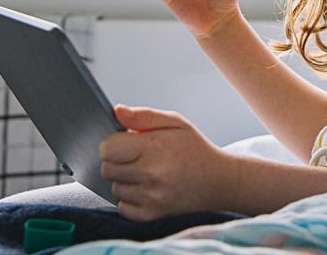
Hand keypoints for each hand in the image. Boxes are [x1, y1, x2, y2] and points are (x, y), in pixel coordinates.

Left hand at [100, 105, 241, 220]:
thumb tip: (116, 112)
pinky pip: (122, 206)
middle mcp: (152, 175)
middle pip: (107, 169)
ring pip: (114, 188)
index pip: (107, 149)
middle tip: (137, 157)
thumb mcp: (175, 122)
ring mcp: (151, 198)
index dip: (113, 144)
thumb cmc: (195, 149)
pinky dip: (129, 198)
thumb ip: (143, 116)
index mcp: (155, 148)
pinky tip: (146, 188)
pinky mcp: (152, 214)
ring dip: (124, 180)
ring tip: (146, 172)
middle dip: (117, 161)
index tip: (126, 143)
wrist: (219, 181)